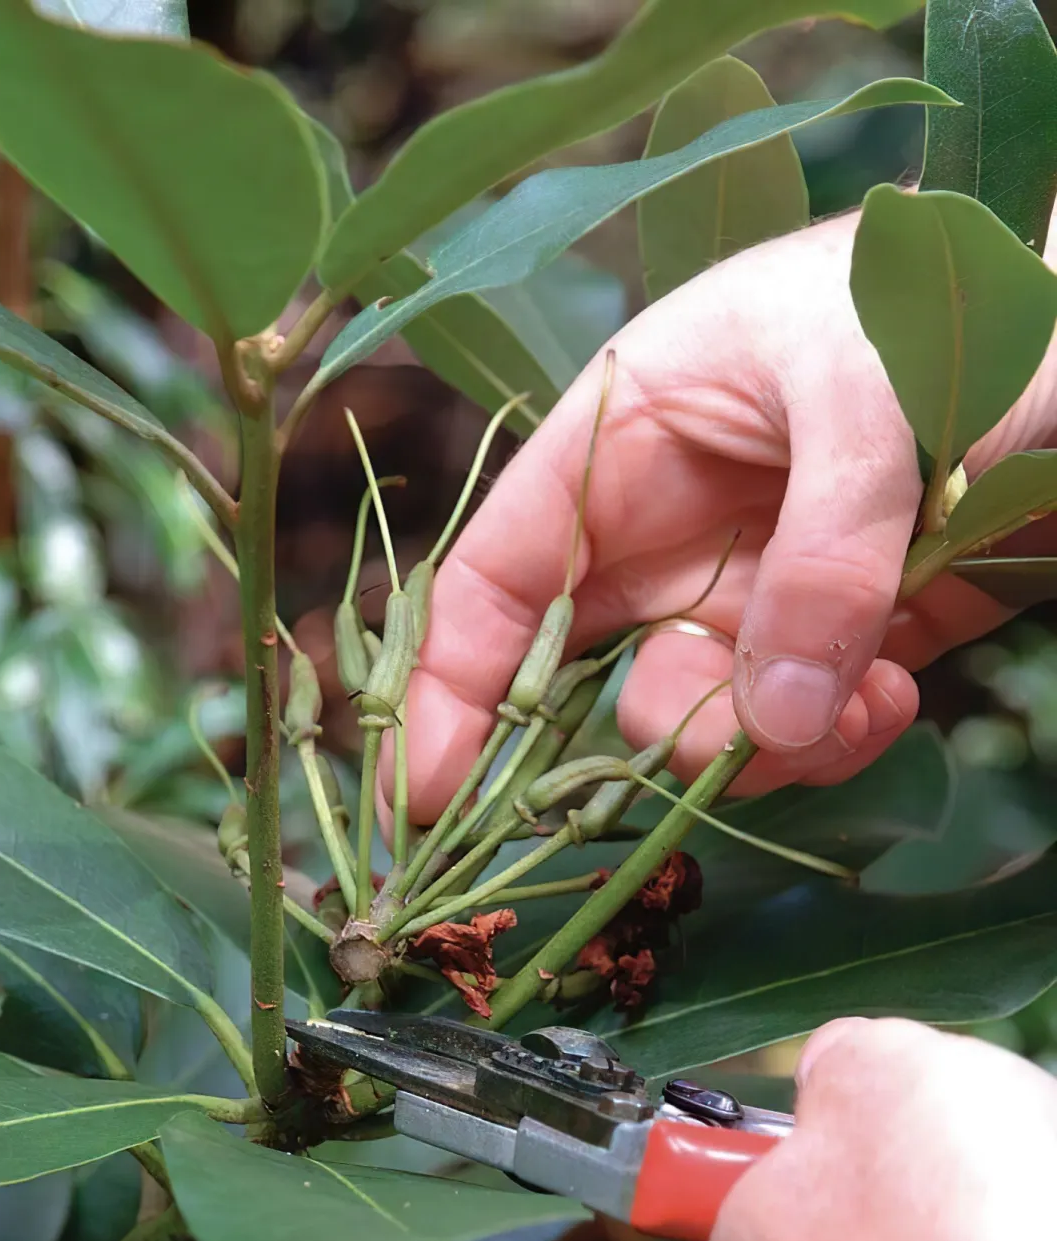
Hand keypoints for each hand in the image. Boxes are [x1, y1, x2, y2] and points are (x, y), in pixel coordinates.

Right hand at [403, 211, 1056, 816]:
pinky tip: (895, 698)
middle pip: (585, 685)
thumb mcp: (877, 393)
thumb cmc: (958, 302)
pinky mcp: (831, 645)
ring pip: (694, 728)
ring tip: (862, 700)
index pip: (494, 581)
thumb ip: (822, 553)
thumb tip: (770, 717)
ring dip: (762, 748)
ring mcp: (748, 597)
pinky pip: (793, 736)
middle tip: (720, 747)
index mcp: (624, 441)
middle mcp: (669, 534)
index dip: (447, 688)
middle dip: (638, 741)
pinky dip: (834, 742)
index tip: (426, 795)